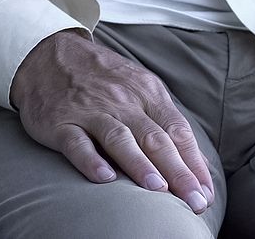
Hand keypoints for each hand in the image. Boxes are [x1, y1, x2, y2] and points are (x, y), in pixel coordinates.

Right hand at [10, 31, 214, 213]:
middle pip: (154, 138)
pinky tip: (104, 178)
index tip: (206, 194)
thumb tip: (198, 166)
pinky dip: (91, 160)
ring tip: (159, 191)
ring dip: (140, 164)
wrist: (48, 52)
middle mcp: (122, 100)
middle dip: (178, 172)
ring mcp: (90, 110)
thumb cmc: (101, 78)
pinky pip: (77, 142)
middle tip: (194, 202)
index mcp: (146, 93)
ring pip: (119, 138)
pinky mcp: (60, 121)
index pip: (177, 131)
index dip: (194, 164)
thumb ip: (166, 123)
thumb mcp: (139, 88)